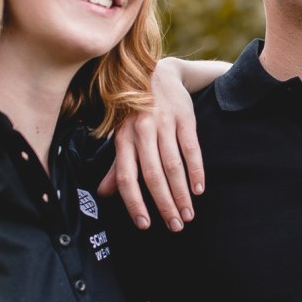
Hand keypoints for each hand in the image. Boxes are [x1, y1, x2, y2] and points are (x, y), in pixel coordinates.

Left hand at [98, 57, 204, 231]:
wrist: (158, 74)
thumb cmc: (137, 112)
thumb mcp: (122, 135)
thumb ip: (116, 166)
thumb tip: (103, 195)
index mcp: (123, 138)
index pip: (126, 177)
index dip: (134, 203)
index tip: (145, 225)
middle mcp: (141, 131)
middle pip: (153, 174)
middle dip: (164, 204)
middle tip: (175, 226)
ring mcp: (163, 123)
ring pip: (173, 165)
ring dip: (181, 193)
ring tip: (188, 215)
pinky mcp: (184, 118)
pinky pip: (191, 149)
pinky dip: (196, 171)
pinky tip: (199, 189)